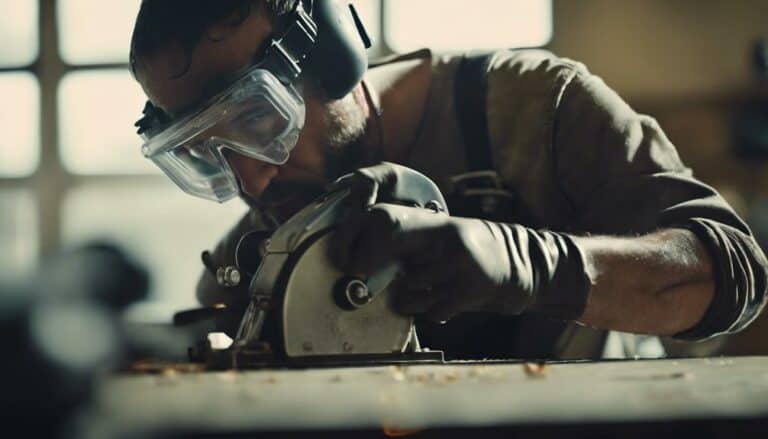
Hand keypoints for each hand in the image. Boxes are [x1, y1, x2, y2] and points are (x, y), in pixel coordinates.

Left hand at [331, 203, 589, 321]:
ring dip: (406, 299)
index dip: (353, 234)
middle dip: (367, 259)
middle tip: (362, 277)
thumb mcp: (441, 239)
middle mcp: (444, 235)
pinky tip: (444, 305)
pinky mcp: (473, 288)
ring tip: (422, 295)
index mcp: (433, 222)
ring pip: (409, 286)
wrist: (527, 263)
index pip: (382, 217)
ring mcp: (459, 261)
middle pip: (388, 233)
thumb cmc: (472, 254)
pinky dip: (433, 312)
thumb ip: (408, 244)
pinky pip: (435, 310)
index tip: (343, 258)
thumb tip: (357, 260)